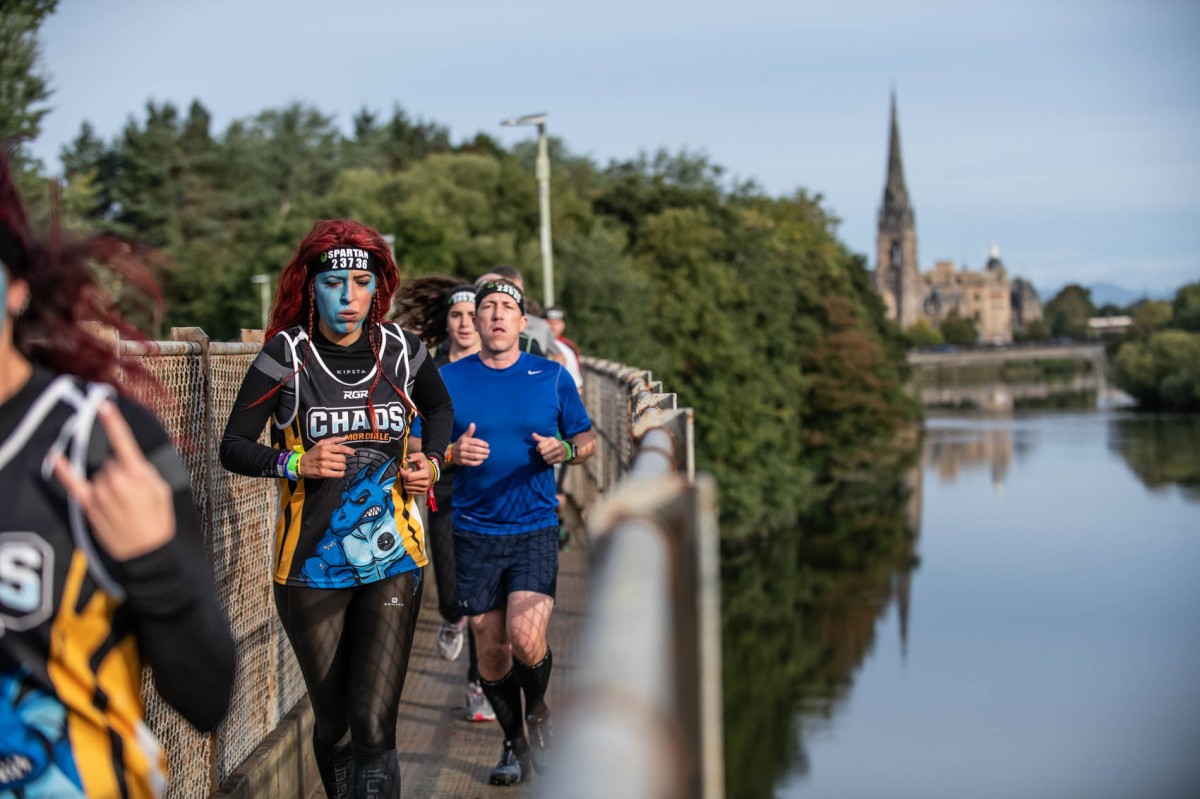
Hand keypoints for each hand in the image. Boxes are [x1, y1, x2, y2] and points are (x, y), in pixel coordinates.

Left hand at [53, 401, 173, 560]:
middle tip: (134, 492)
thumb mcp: (162, 491)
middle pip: (111, 461)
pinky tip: (55, 457)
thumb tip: (131, 462)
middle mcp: (114, 480)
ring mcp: (99, 493)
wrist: (147, 552)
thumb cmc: (158, 521)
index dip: (113, 422)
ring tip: (122, 503)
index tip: (103, 405)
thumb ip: (146, 472)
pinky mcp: (89, 506)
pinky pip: (73, 484)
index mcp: (137, 474)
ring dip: (108, 481)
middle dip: (121, 471)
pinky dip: (63, 470)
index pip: (123, 442)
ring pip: (99, 473)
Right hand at [300, 435, 354, 477]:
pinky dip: (340, 473)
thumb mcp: (321, 444)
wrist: (301, 464)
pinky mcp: (323, 473)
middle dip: (343, 460)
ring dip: (342, 467)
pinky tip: (338, 472)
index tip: (354, 453)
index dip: (349, 451)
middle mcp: (325, 455)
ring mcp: (324, 464)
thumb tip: (346, 437)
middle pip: (343, 458)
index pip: (341, 448)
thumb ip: (334, 440)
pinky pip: (338, 474)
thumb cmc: (313, 453)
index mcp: (325, 447)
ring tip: (338, 466)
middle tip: (339, 461)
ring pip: (342, 466)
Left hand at [402, 451, 433, 494]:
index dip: (403, 473)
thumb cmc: (424, 464)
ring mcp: (424, 489)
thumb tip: (406, 459)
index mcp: (425, 474)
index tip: (403, 468)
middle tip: (407, 472)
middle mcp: (425, 483)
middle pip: (407, 483)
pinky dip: (407, 486)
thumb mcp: (421, 456)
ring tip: (410, 476)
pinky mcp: (422, 493)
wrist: (432, 472)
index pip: (409, 477)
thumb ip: (414, 456)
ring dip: (405, 482)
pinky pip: (409, 492)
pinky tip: (411, 482)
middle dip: (404, 477)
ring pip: (407, 488)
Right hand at [454, 423, 488, 466]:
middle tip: (488, 451)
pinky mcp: (462, 462)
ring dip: (482, 456)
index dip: (482, 443)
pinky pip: (471, 463)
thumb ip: (470, 431)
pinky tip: (481, 461)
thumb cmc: (461, 443)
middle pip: (475, 449)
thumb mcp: (464, 437)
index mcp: (464, 441)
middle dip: (483, 451)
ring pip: (474, 456)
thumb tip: (473, 424)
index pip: (475, 441)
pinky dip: (477, 462)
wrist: (450, 453)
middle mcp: (462, 448)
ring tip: (486, 456)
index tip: (487, 445)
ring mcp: (461, 455)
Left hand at [532, 432, 569, 464]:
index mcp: (552, 440)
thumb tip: (533, 434)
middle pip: (542, 452)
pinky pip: (549, 462)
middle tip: (544, 452)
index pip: (540, 446)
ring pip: (545, 458)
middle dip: (542, 453)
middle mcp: (556, 445)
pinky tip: (550, 459)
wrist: (566, 449)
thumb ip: (539, 438)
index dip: (538, 448)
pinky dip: (548, 461)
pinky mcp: (560, 459)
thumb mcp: (547, 440)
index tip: (540, 448)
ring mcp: (558, 452)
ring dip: (544, 458)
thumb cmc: (554, 444)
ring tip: (547, 456)